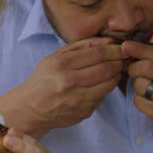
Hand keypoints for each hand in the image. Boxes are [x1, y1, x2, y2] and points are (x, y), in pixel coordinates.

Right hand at [0, 37, 121, 136]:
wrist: (30, 107)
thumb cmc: (44, 78)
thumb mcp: (56, 56)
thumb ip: (82, 46)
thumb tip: (108, 40)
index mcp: (62, 64)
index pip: (98, 54)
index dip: (115, 50)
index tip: (121, 48)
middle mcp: (70, 82)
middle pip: (107, 69)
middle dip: (119, 62)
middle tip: (121, 59)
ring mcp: (77, 100)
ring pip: (109, 84)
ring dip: (116, 75)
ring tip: (114, 70)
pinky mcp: (83, 112)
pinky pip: (103, 97)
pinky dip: (106, 89)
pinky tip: (102, 84)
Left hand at [121, 41, 152, 146]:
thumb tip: (147, 52)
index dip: (138, 48)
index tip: (126, 46)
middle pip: (144, 67)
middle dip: (134, 68)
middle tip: (135, 72)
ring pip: (139, 85)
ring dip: (139, 87)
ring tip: (149, 91)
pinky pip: (139, 102)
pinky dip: (141, 101)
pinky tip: (151, 103)